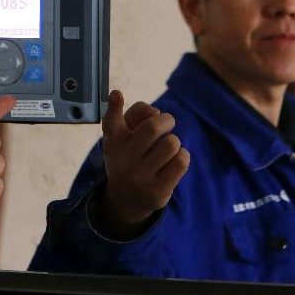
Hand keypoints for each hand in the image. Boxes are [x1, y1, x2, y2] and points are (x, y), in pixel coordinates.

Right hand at [99, 90, 189, 238]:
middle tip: (168, 123)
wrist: (127, 199)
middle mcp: (123, 159)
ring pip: (171, 144)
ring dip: (175, 141)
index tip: (117, 94)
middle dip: (167, 120)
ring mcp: (139, 177)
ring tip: (169, 147)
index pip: (111, 122)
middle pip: (153, 127)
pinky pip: (181, 162)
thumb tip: (154, 111)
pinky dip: (183, 155)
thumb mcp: (124, 137)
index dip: (114, 106)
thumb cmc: (130, 158)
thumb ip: (137, 115)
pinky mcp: (156, 191)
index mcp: (114, 142)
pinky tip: (175, 160)